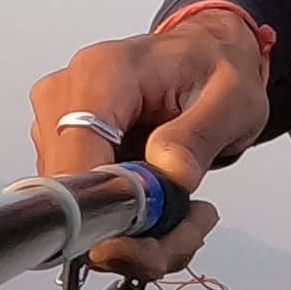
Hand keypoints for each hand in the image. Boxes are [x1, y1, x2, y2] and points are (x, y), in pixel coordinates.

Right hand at [25, 12, 266, 274]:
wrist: (205, 57)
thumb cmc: (216, 67)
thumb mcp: (233, 99)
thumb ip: (199, 135)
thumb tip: (167, 173)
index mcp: (102, 74)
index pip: (75, 155)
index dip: (107, 204)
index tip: (150, 227)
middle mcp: (65, 98)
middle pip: (74, 195)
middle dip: (134, 229)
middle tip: (192, 224)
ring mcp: (57, 127)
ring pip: (79, 213)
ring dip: (136, 232)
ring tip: (188, 211)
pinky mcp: (63, 152)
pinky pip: (85, 209)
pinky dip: (128, 225)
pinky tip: (165, 208)